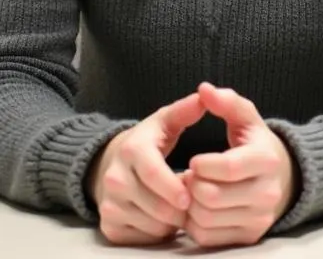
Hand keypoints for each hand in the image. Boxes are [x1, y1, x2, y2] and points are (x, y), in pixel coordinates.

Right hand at [88, 92, 204, 244]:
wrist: (111, 163)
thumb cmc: (150, 140)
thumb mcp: (165, 120)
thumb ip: (185, 110)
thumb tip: (204, 96)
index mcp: (131, 150)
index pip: (152, 173)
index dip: (172, 186)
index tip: (190, 195)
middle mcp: (114, 179)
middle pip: (152, 204)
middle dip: (178, 207)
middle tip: (195, 203)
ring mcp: (108, 205)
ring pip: (148, 223)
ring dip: (170, 221)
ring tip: (182, 208)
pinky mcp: (108, 226)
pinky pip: (140, 238)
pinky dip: (157, 232)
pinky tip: (166, 218)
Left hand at [182, 82, 297, 247]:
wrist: (284, 178)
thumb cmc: (256, 145)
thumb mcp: (247, 119)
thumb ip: (227, 102)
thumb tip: (204, 89)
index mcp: (267, 159)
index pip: (227, 167)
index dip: (202, 164)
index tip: (194, 159)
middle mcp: (268, 192)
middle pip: (211, 196)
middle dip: (193, 185)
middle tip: (191, 175)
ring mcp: (260, 218)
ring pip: (206, 219)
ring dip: (191, 205)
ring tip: (196, 189)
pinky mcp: (249, 236)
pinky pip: (207, 237)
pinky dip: (195, 223)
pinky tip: (201, 207)